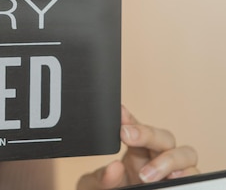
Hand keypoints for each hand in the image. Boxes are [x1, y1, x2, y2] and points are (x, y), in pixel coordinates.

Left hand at [77, 106, 198, 188]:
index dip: (129, 119)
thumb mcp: (99, 186)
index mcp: (136, 149)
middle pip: (164, 136)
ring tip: (145, 174)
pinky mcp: (184, 185)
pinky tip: (171, 179)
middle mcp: (157, 156)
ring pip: (186, 153)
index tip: (119, 112)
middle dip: (147, 134)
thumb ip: (102, 178)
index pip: (135, 128)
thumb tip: (114, 167)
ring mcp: (173, 171)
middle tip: (126, 136)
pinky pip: (195, 176)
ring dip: (168, 159)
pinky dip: (186, 174)